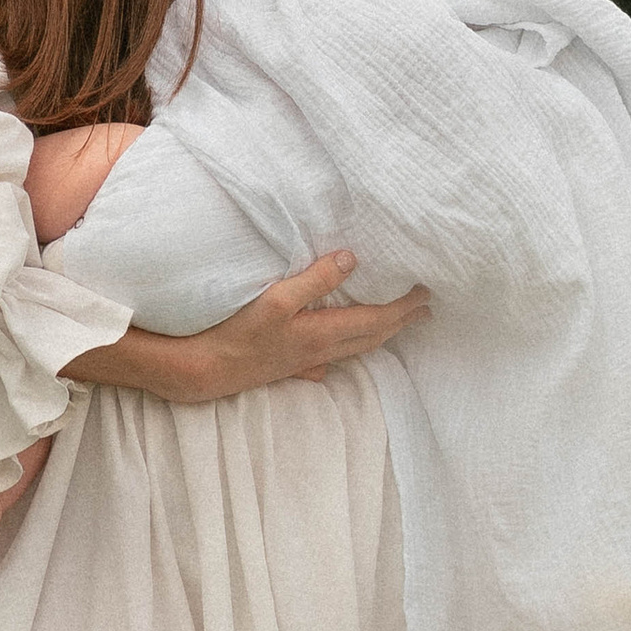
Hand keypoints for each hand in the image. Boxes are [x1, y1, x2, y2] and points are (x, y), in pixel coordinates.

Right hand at [62, 252, 428, 405]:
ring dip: (377, 336)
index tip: (426, 293)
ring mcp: (304, 363)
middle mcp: (320, 352)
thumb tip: (352, 260)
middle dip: (400, 322)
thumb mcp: (276, 300)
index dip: (403, 306)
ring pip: (352, 349)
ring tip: (394, 326)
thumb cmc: (238, 333)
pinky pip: (325, 361)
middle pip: (370, 337)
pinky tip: (335, 358)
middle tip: (424, 309)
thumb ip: (315, 279)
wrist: (203, 371)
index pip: (376, 318)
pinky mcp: (286, 368)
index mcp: (322, 333)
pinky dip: (341, 352)